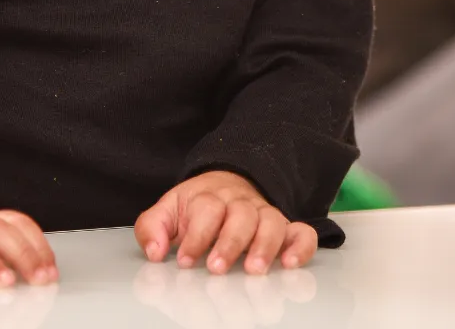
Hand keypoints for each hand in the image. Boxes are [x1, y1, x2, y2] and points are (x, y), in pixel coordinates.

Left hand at [134, 171, 317, 275]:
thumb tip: (154, 252)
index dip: (196, 235)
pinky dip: (300, 246)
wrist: (224, 183)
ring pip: (272, 221)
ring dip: (264, 245)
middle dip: (229, 243)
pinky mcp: (284, 227)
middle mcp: (240, 203)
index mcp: (209, 197)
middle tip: (216, 268)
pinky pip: (301, 232)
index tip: (186, 260)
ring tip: (253, 270)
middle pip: (241, 215)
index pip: (206, 210)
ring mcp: (264, 214)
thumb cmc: (196, 206)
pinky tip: (289, 264)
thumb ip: (154, 227)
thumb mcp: (168, 210)